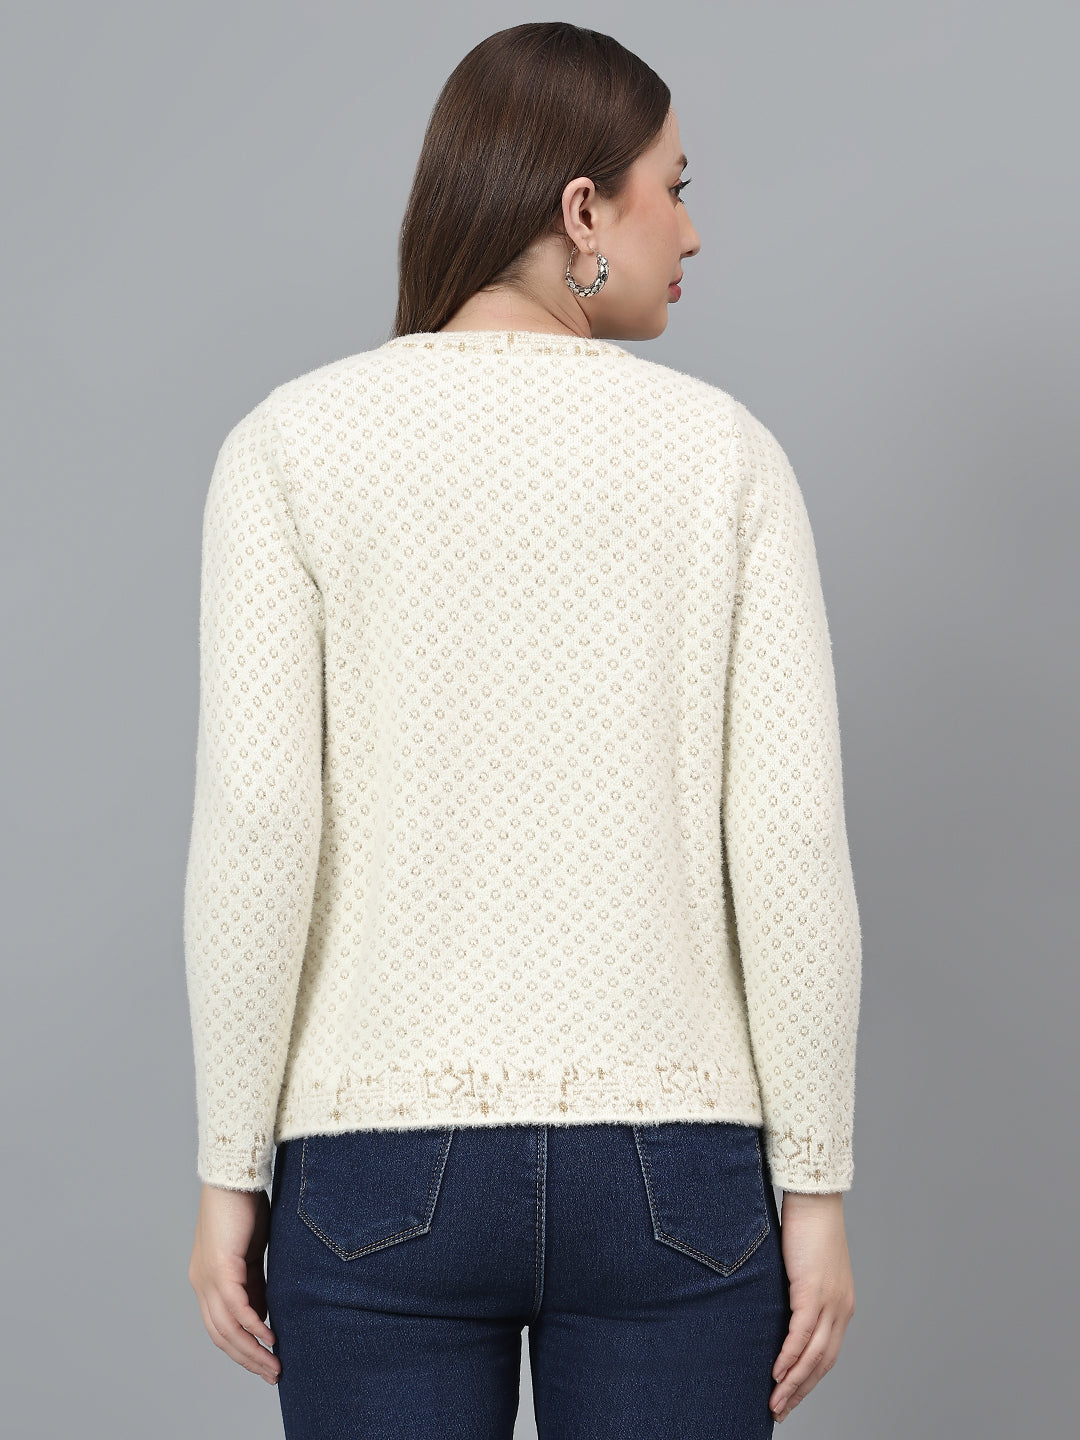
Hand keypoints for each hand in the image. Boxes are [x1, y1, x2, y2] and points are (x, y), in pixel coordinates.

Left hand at [188, 1182, 280, 1385]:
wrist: (233, 1176)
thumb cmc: (243, 1208)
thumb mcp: (251, 1253)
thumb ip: (254, 1282)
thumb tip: (262, 1313)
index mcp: (207, 1280)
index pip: (221, 1326)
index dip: (242, 1348)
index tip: (265, 1361)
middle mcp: (202, 1283)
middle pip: (221, 1335)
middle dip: (247, 1358)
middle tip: (272, 1374)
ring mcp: (209, 1278)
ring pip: (227, 1328)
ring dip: (252, 1350)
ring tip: (274, 1364)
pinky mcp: (221, 1268)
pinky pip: (237, 1308)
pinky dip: (253, 1326)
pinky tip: (269, 1337)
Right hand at [770, 1191, 854, 1422]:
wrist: (815, 1198)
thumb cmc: (808, 1227)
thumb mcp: (806, 1268)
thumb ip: (799, 1293)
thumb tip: (778, 1312)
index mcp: (841, 1305)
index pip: (828, 1354)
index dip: (810, 1379)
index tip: (791, 1395)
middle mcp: (841, 1309)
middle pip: (823, 1363)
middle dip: (801, 1390)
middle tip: (780, 1410)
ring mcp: (829, 1302)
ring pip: (813, 1356)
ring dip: (793, 1383)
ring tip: (775, 1402)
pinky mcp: (813, 1292)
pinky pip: (801, 1335)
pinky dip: (789, 1357)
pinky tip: (776, 1372)